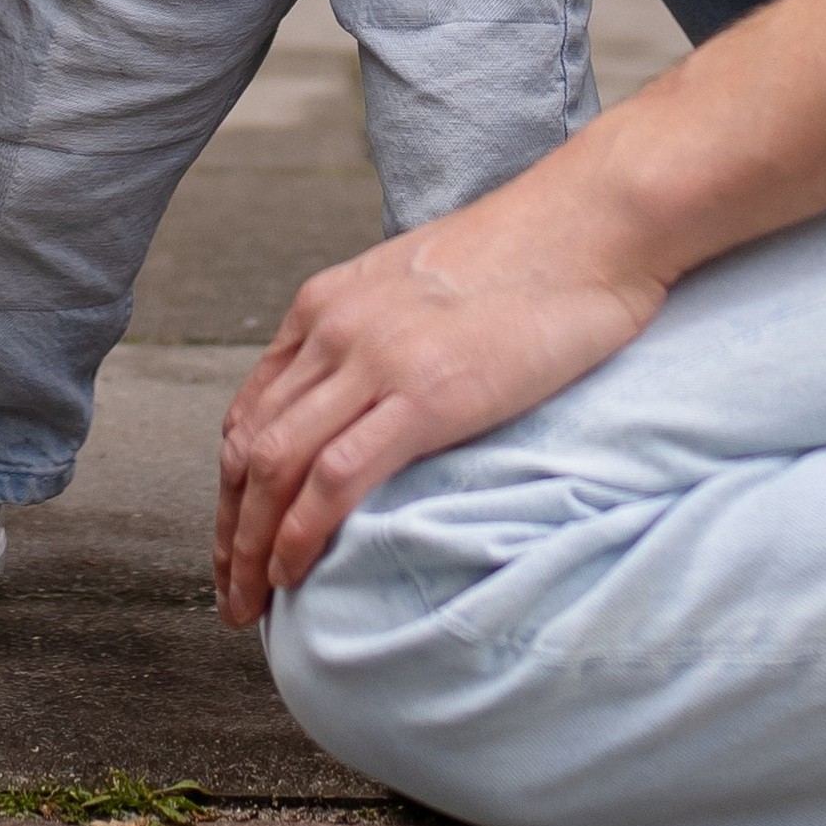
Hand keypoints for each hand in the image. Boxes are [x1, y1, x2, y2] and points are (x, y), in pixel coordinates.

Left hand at [214, 156, 666, 622]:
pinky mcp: (426, 394)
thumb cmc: (530, 255)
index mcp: (328, 302)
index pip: (249, 410)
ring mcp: (376, 359)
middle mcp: (334, 327)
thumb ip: (380, 335)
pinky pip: (334, 478)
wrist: (594, 220)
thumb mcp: (423, 285)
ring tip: (254, 605)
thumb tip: (369, 400)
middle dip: (231, 531)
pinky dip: (301, 534)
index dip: (232, 487)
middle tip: (232, 594)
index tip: (235, 542)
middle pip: (248, 446)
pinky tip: (295, 574)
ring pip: (275, 467)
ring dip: (252, 547)